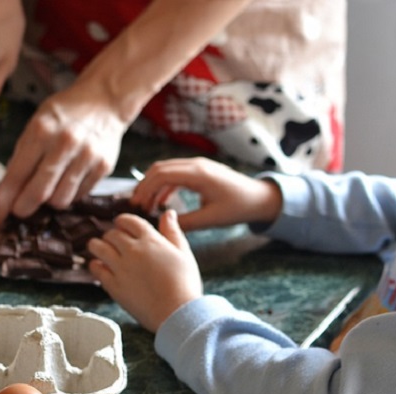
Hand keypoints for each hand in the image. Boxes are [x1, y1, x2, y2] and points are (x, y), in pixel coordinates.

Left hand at [0, 82, 126, 230]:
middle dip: (23, 208)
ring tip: (49, 186)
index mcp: (41, 131)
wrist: (104, 99)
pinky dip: (69, 194)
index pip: (16, 176)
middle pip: (38, 194)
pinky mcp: (103, 167)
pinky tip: (68, 179)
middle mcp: (64, 144)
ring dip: (49, 201)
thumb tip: (6, 193)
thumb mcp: (36, 124)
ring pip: (60, 200)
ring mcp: (87, 156)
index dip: (1, 203)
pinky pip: (79, 196)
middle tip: (19, 210)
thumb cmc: (64, 114)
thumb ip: (22, 156)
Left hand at [88, 210, 201, 332]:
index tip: (121, 225)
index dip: (122, 222)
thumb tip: (168, 213)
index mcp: (151, 240)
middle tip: (113, 242)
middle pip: (111, 234)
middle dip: (111, 235)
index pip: (128, 221)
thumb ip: (173, 231)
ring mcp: (120, 268)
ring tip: (99, 250)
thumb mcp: (183, 253)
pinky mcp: (113, 285)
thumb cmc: (185, 284)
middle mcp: (133, 250)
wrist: (177, 313)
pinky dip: (95, 265)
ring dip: (97, 246)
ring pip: (97, 247)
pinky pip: (96, 269)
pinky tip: (100, 267)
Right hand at [129, 157, 282, 230]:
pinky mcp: (200, 171)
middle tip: (136, 205)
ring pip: (165, 169)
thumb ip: (186, 222)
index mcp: (199, 174)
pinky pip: (175, 174)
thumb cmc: (238, 207)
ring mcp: (198, 166)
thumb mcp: (211, 219)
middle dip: (144, 186)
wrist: (259, 197)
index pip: (162, 175)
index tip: (137, 205)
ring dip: (152, 185)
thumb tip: (162, 225)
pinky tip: (160, 202)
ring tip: (145, 204)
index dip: (145, 189)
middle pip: (159, 168)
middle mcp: (196, 165)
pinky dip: (164, 185)